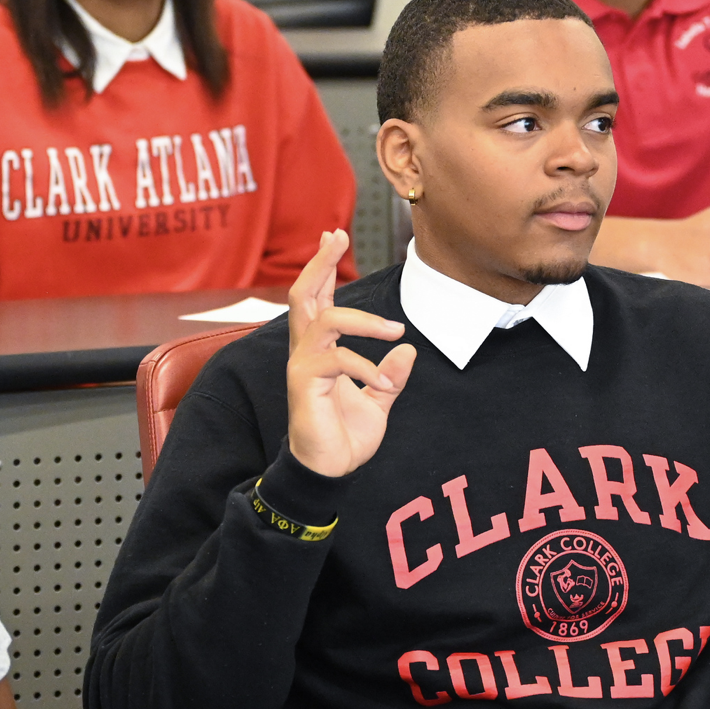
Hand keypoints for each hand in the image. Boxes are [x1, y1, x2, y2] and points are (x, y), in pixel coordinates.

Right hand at [285, 229, 414, 478]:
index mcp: (321, 350)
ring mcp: (302, 366)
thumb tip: (407, 350)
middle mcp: (306, 352)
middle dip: (321, 262)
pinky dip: (368, 368)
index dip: (323, 266)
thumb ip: (390, 375)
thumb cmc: (346, 438)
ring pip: (326, 320)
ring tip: (395, 332)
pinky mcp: (305, 384)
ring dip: (366, 320)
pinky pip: (338, 359)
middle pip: (304, 294)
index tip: (335, 236)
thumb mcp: (378, 402)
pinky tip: (387, 386)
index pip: (317, 299)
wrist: (331, 472)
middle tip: (337, 236)